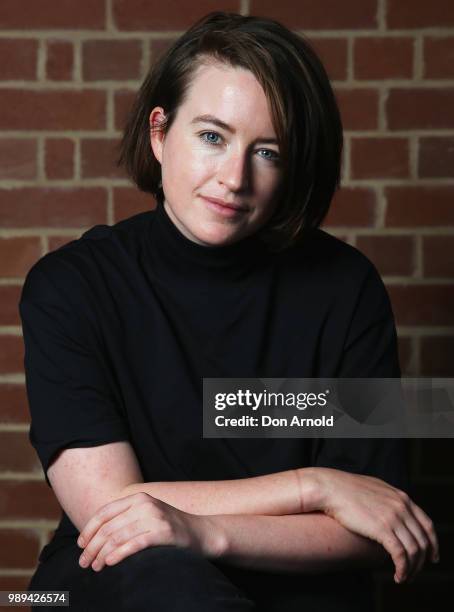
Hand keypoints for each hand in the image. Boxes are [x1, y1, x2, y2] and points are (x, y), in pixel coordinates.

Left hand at [76, 492, 223, 571]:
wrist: (201, 532)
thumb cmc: (168, 528)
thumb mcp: (146, 515)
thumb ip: (126, 519)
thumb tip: (94, 536)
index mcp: (138, 497)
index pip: (104, 513)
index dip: (89, 530)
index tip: (81, 545)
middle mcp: (145, 503)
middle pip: (108, 527)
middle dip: (92, 547)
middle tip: (84, 563)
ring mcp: (155, 516)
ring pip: (118, 537)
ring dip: (102, 554)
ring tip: (96, 567)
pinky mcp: (163, 532)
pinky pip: (134, 544)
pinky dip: (119, 554)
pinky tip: (110, 563)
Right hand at [305, 467, 438, 583]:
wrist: (330, 488)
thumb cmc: (346, 489)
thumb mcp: (375, 489)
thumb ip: (388, 500)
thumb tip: (391, 511)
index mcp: (401, 497)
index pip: (427, 524)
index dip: (433, 543)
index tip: (432, 556)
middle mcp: (401, 507)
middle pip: (423, 540)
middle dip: (423, 560)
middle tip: (416, 572)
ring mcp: (393, 517)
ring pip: (414, 550)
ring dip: (413, 569)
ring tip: (404, 578)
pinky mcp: (382, 529)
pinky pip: (401, 555)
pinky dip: (403, 569)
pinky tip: (398, 576)